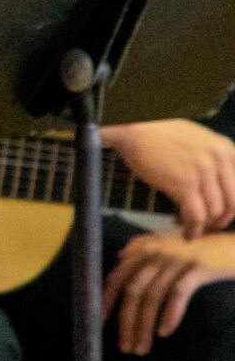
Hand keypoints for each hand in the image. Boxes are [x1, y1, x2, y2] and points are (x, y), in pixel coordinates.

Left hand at [103, 230, 234, 355]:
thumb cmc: (205, 248)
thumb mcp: (173, 245)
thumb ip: (145, 248)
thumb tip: (121, 255)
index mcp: (147, 249)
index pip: (118, 277)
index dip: (106, 300)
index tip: (100, 323)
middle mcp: (157, 252)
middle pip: (133, 291)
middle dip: (126, 321)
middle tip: (125, 348)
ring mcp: (177, 259)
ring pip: (152, 296)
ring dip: (144, 325)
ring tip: (141, 348)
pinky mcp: (199, 267)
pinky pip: (178, 292)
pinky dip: (170, 313)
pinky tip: (164, 332)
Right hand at [109, 119, 234, 237]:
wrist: (135, 128)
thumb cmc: (160, 134)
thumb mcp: (198, 140)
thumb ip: (214, 158)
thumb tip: (218, 184)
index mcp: (226, 149)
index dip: (232, 206)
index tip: (220, 214)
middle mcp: (220, 161)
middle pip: (233, 203)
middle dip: (222, 219)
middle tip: (210, 226)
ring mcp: (203, 172)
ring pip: (215, 211)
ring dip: (205, 226)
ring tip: (192, 228)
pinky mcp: (184, 184)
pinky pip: (196, 215)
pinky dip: (193, 228)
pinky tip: (187, 232)